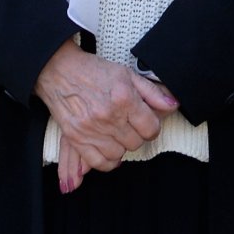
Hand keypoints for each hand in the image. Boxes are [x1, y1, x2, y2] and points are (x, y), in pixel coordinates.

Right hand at [35, 40, 177, 192]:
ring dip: (121, 147)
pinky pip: (98, 162)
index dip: (152, 127)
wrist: (60, 71)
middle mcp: (109, 116)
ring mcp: (91, 129)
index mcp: (124, 98)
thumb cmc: (95, 71)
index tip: (147, 124)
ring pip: (119, 154)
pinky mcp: (76, 138)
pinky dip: (107, 161)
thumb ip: (152, 92)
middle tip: (131, 126)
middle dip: (137, 136)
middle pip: (135, 142)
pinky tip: (109, 150)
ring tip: (118, 135)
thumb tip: (173, 105)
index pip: (150, 128)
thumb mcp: (128, 74)